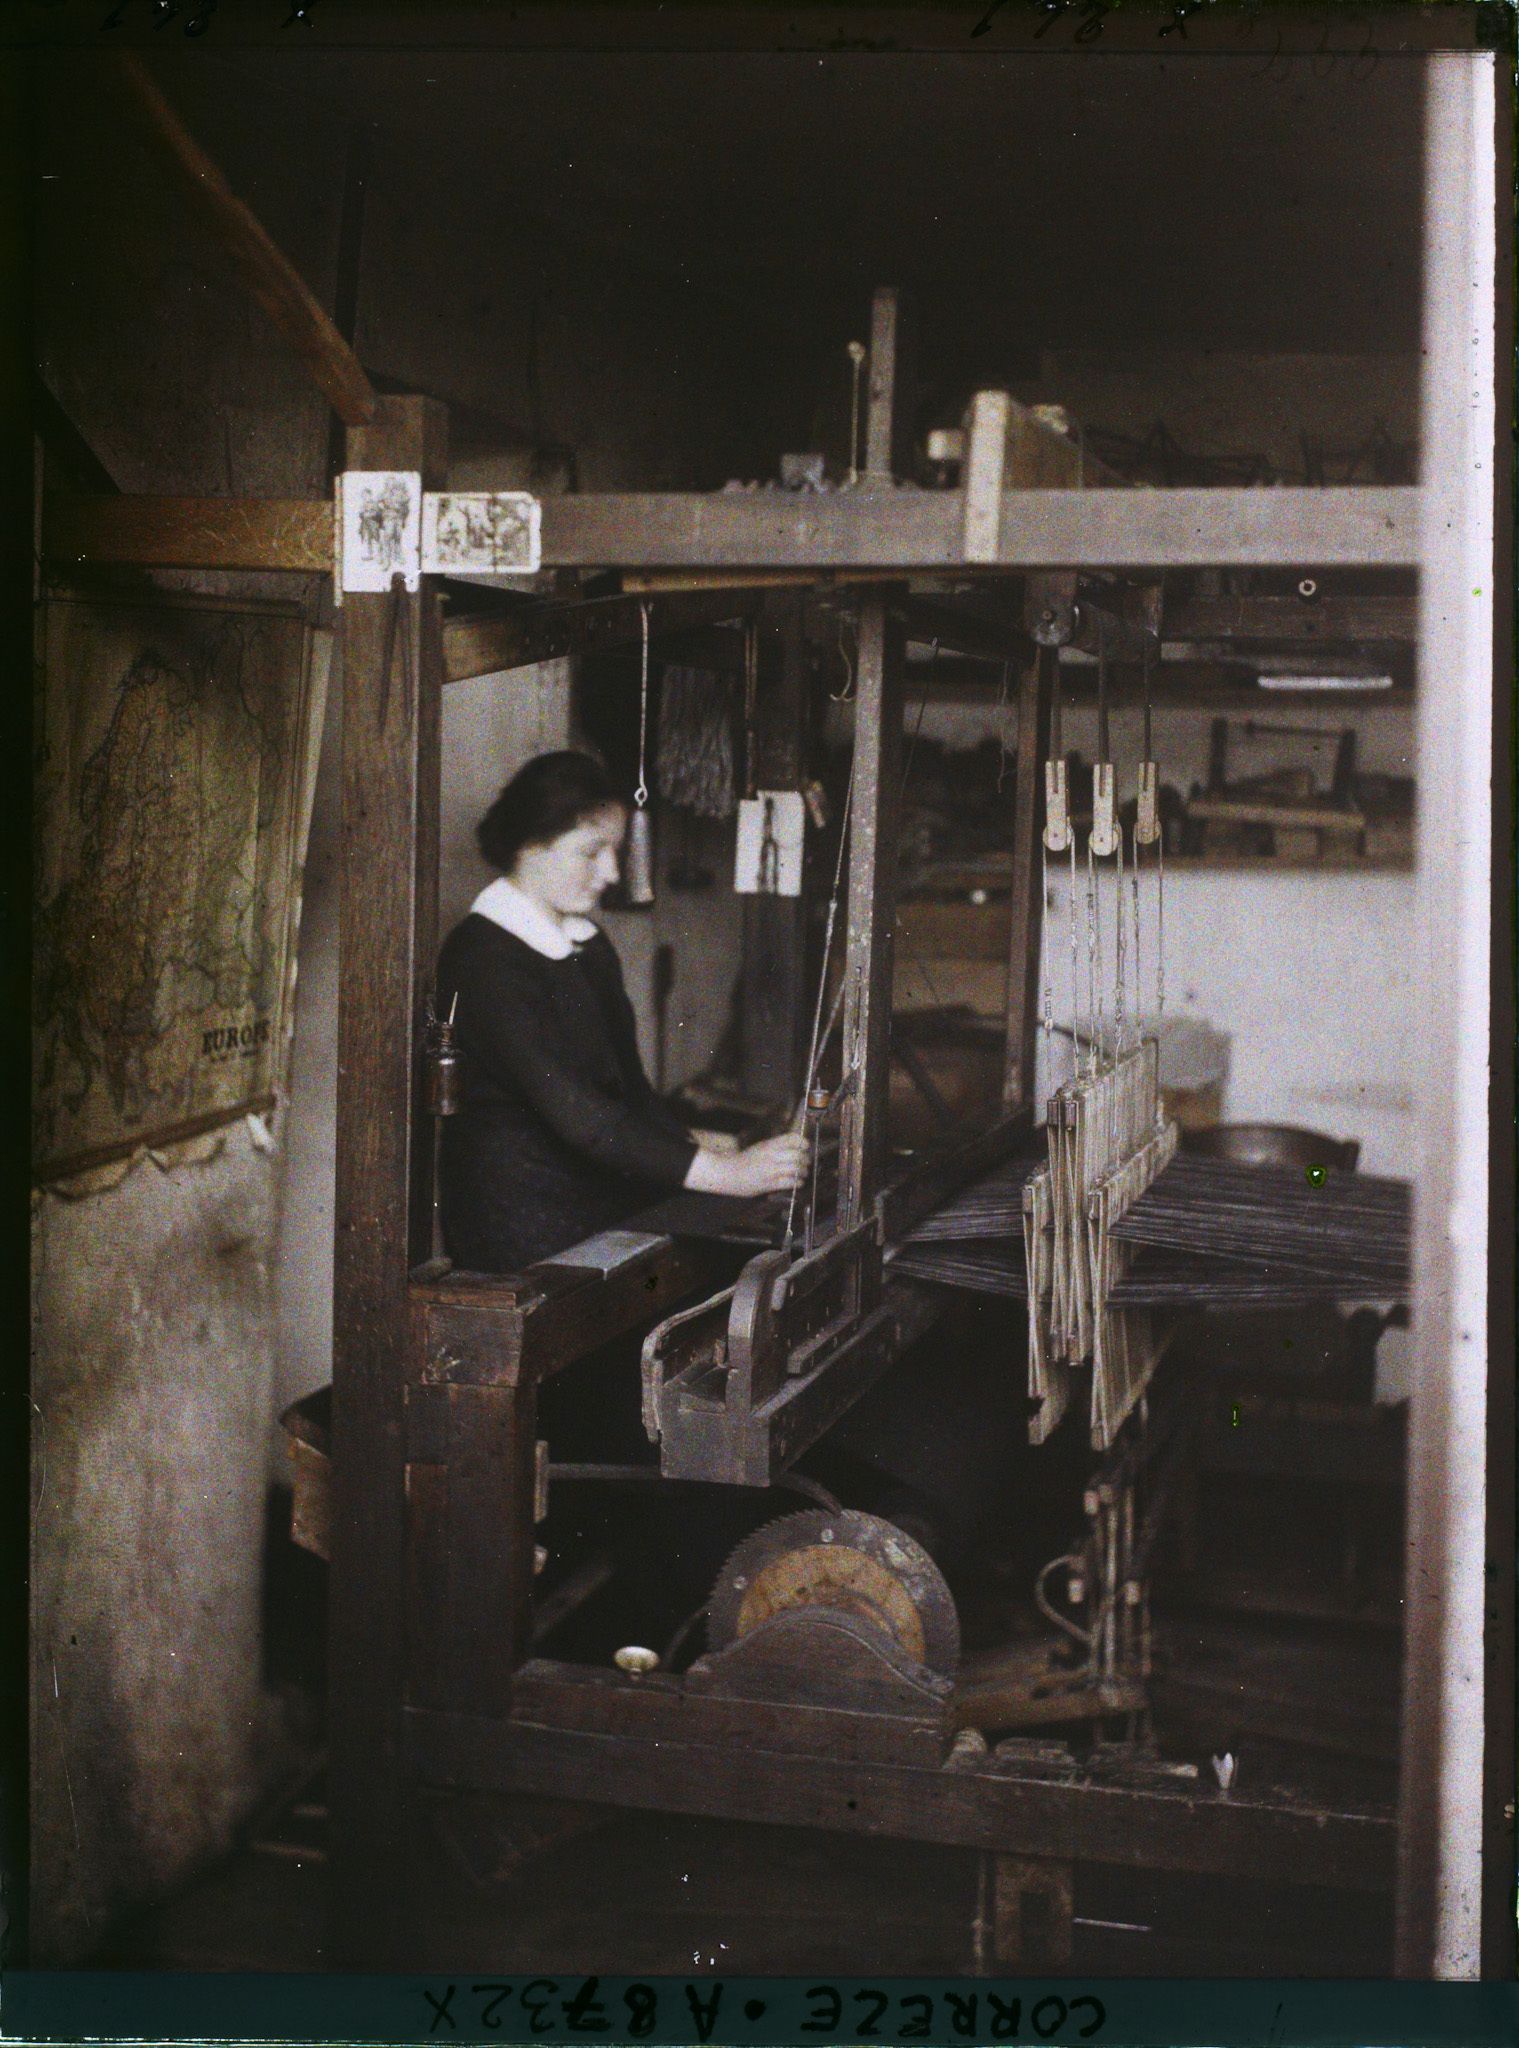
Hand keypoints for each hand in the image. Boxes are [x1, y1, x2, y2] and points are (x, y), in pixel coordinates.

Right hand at [684, 1130, 809, 1197]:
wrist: (728, 1173)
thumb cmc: (743, 1161)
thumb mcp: (760, 1147)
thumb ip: (775, 1147)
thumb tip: (795, 1147)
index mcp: (768, 1145)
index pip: (791, 1139)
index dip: (802, 1142)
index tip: (806, 1145)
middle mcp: (770, 1156)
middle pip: (797, 1155)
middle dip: (805, 1159)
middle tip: (807, 1162)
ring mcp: (770, 1170)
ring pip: (795, 1168)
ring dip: (803, 1171)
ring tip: (804, 1173)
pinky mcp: (769, 1184)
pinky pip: (789, 1182)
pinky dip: (797, 1182)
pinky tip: (798, 1182)